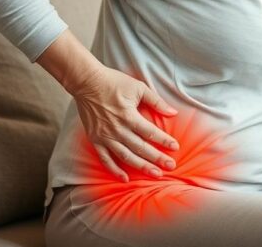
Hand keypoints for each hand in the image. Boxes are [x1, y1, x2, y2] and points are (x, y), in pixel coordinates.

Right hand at [72, 65, 180, 181]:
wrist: (86, 82)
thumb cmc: (113, 82)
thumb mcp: (138, 87)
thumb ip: (156, 101)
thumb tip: (173, 112)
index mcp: (129, 116)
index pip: (150, 132)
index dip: (164, 141)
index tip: (175, 148)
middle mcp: (117, 129)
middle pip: (141, 148)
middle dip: (157, 158)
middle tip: (171, 166)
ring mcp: (105, 136)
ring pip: (126, 156)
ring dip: (141, 166)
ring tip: (155, 174)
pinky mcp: (95, 139)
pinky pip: (105, 159)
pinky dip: (114, 170)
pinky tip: (125, 179)